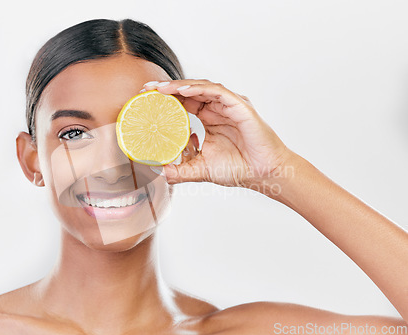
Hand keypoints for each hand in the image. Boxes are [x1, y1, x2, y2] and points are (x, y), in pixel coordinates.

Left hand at [143, 79, 291, 189]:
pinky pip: (217, 92)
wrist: (263, 174)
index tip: (145, 101)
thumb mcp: (200, 169)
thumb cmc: (238, 168)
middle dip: (167, 89)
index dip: (164, 100)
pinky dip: (200, 89)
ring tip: (160, 88)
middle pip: (189, 92)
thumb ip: (180, 170)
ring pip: (201, 88)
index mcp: (208, 120)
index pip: (183, 104)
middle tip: (146, 90)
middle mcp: (217, 109)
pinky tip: (184, 90)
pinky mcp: (239, 106)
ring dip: (180, 86)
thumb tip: (159, 172)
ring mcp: (228, 106)